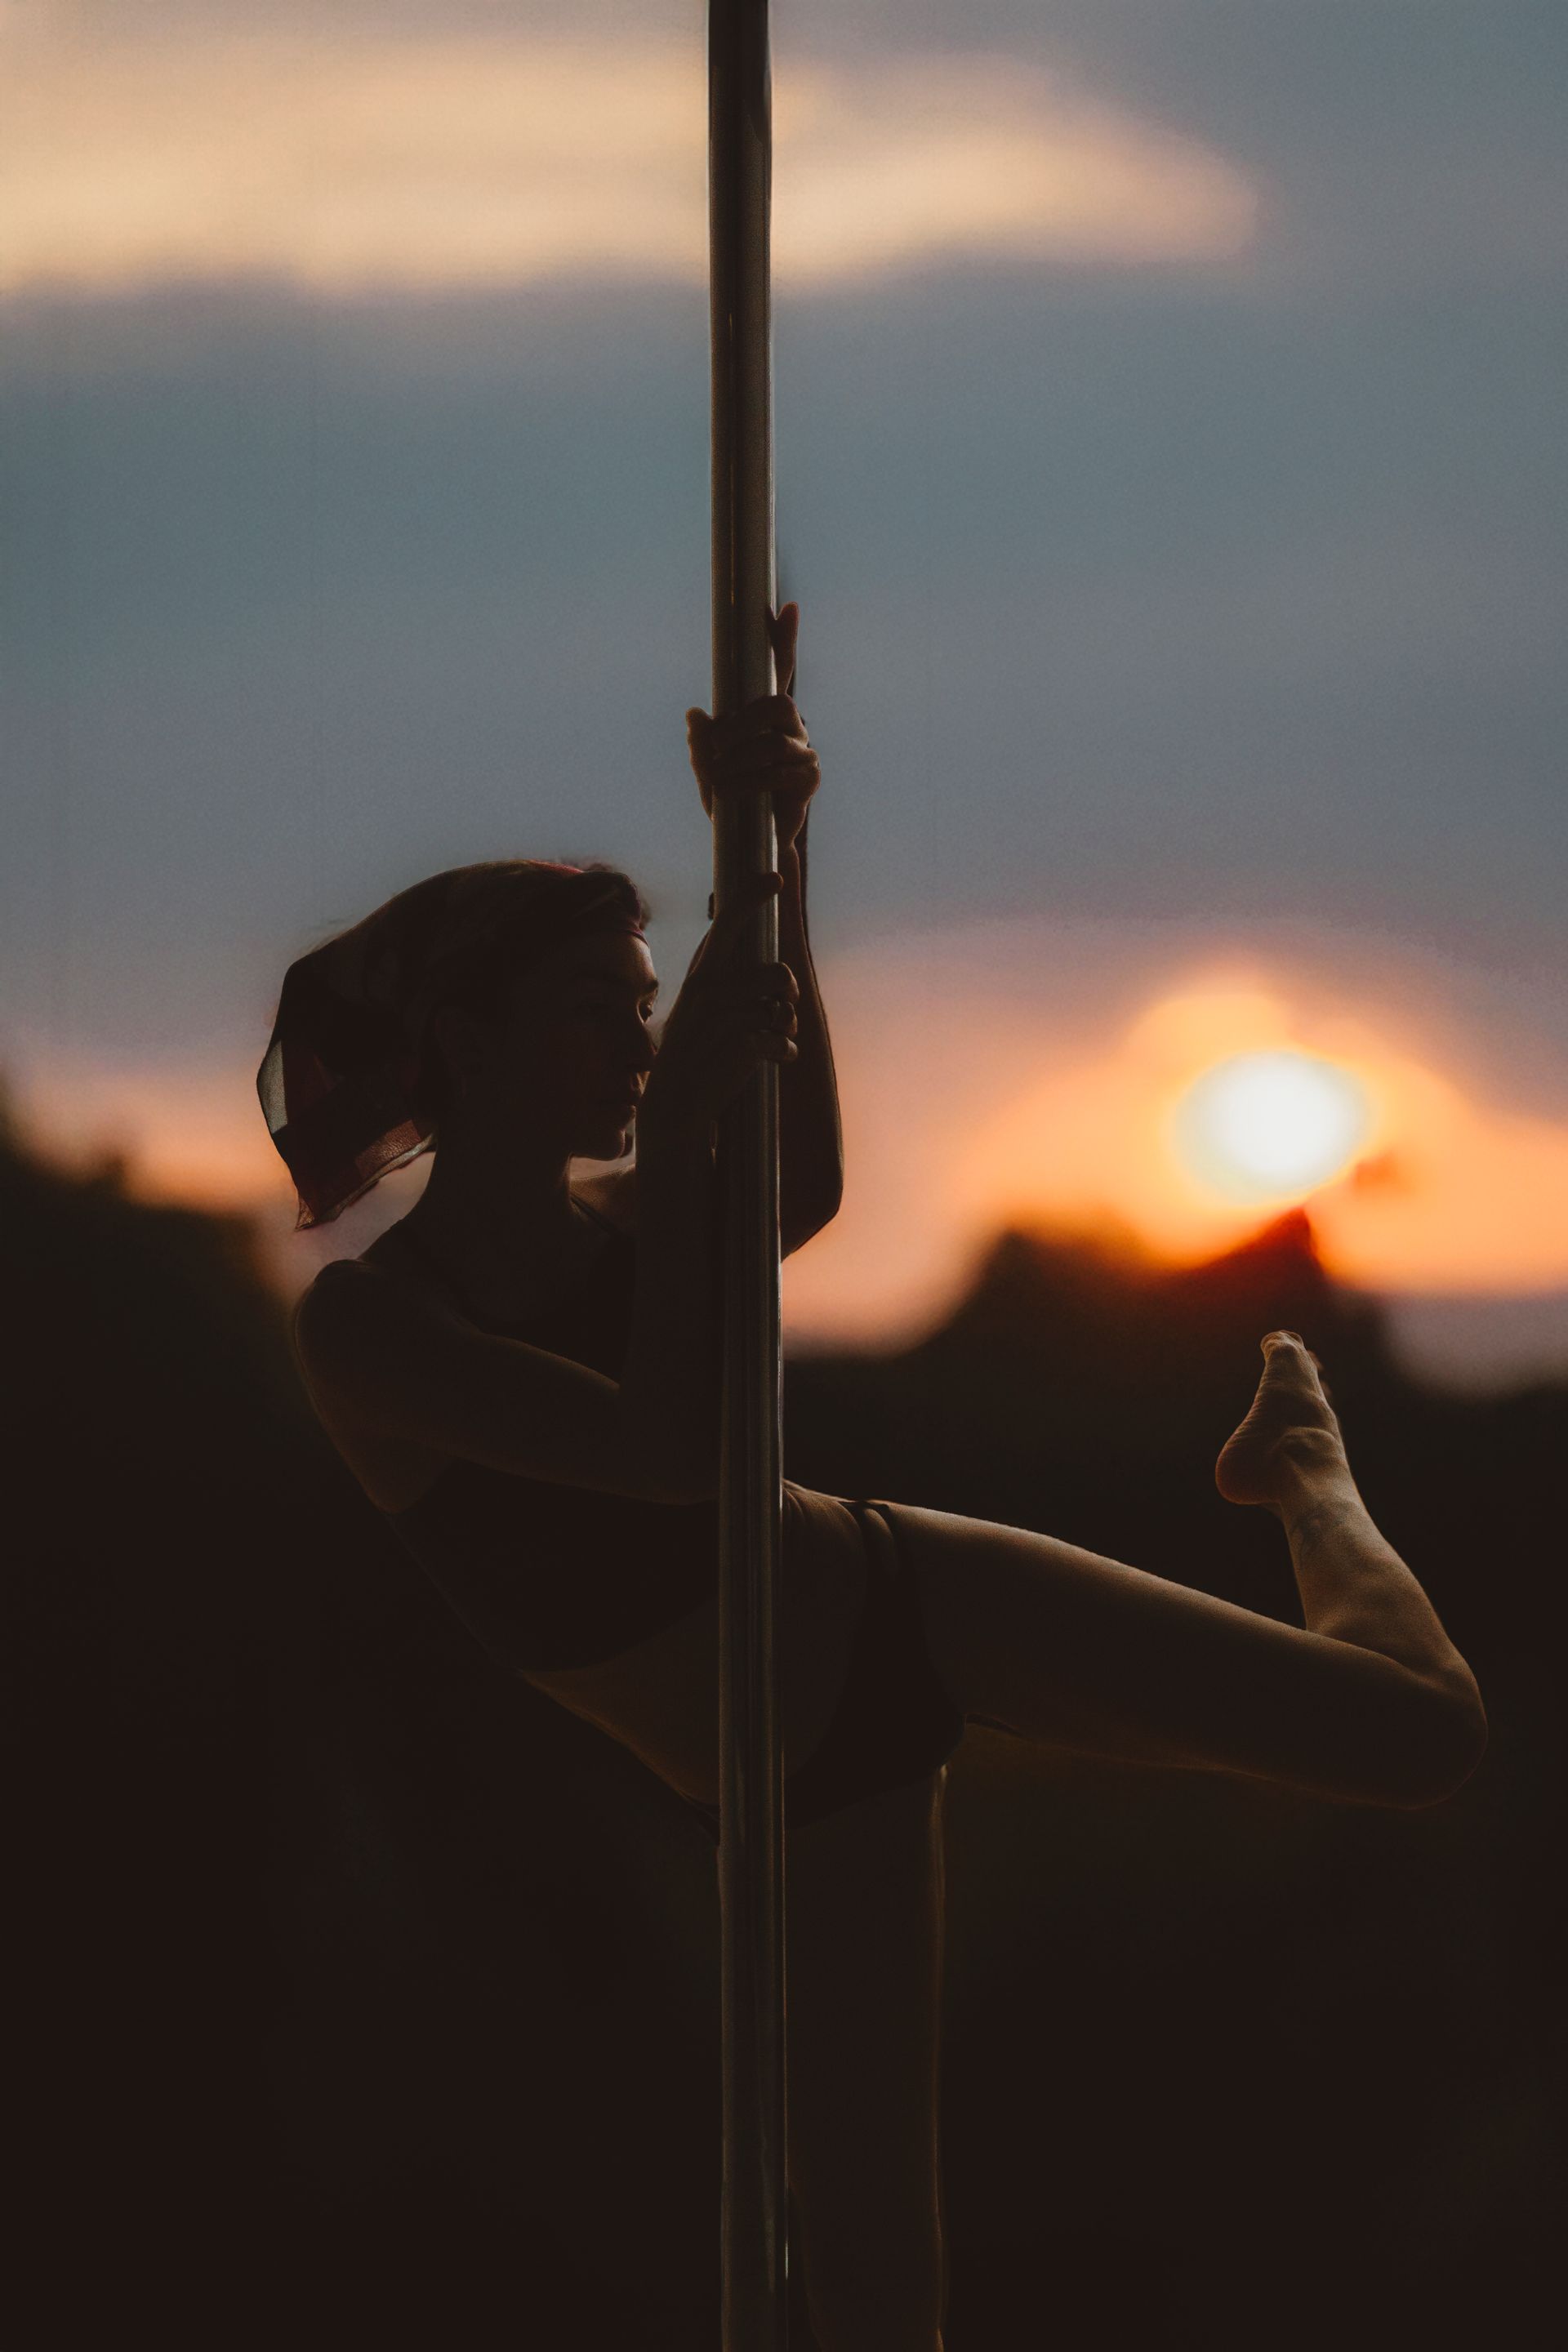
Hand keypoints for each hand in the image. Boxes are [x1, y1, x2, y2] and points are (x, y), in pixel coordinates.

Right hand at [639, 873, 800, 1142]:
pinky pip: (784, 1040)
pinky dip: (784, 1051)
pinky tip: (773, 1058)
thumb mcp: (704, 1008)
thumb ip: (734, 986)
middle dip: (789, 993)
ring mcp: (726, 1016)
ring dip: (787, 1025)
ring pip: (783, 1008)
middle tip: (783, 1008)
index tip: (776, 877)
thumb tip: (779, 978)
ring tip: (776, 1036)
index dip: (753, 896)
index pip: (728, 923)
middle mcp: (712, 988)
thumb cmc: (698, 1048)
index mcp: (702, 973)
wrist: (677, 1098)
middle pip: (779, 974)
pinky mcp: (742, 1044)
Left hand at [685, 603, 818, 853]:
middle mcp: (790, 728)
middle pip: (777, 704)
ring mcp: (803, 752)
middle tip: (718, 743)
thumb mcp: (706, 770)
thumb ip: (700, 744)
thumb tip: (694, 713)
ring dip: (738, 761)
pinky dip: (748, 783)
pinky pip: (779, 774)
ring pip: (772, 744)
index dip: (784, 640)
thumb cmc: (730, 799)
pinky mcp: (808, 780)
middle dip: (743, 722)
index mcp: (766, 717)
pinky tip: (728, 793)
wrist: (749, 846)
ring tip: (717, 778)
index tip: (787, 607)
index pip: (779, 671)